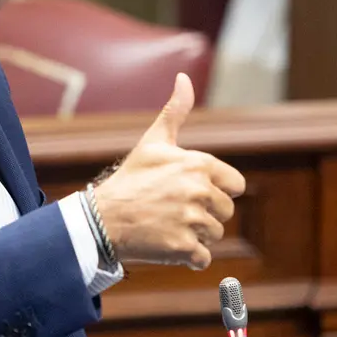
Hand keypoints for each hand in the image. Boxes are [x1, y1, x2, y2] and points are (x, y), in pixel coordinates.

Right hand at [93, 73, 245, 268]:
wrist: (100, 219)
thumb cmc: (129, 180)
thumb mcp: (153, 142)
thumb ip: (175, 111)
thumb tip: (183, 78)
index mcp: (198, 164)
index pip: (236, 186)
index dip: (215, 190)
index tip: (189, 192)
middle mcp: (198, 190)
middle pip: (225, 212)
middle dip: (204, 215)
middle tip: (172, 211)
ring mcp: (190, 220)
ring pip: (214, 235)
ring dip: (195, 235)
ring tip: (167, 226)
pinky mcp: (182, 247)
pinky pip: (202, 259)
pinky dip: (187, 257)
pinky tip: (166, 245)